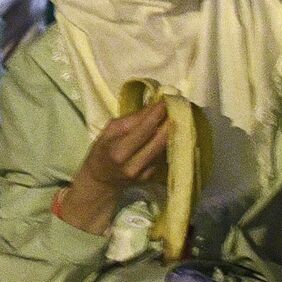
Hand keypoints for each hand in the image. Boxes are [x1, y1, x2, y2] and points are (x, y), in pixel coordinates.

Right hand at [59, 100, 169, 233]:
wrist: (102, 181)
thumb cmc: (102, 152)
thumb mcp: (108, 132)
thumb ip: (130, 120)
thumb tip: (152, 107)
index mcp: (119, 152)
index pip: (143, 130)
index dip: (156, 115)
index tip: (166, 101)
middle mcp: (133, 165)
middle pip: (159, 141)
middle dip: (170, 122)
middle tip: (179, 107)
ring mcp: (144, 173)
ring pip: (164, 149)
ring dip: (173, 131)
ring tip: (178, 116)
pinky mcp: (152, 177)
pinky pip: (163, 156)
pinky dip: (168, 143)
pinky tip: (171, 132)